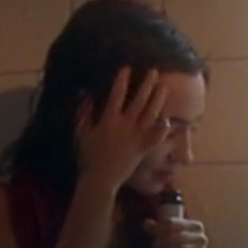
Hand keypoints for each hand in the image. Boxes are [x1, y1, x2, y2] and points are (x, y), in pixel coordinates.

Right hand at [78, 68, 170, 191]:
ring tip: (164, 87)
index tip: (127, 68)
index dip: (122, 80)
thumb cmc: (88, 156)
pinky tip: (167, 117)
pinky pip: (156, 136)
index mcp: (109, 119)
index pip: (117, 94)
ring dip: (158, 99)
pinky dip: (162, 127)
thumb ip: (84, 113)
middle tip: (154, 72)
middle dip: (147, 84)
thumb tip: (85, 95)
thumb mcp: (81, 133)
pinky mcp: (144, 148)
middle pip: (139, 100)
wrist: (101, 178)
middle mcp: (125, 125)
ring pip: (151, 114)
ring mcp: (137, 136)